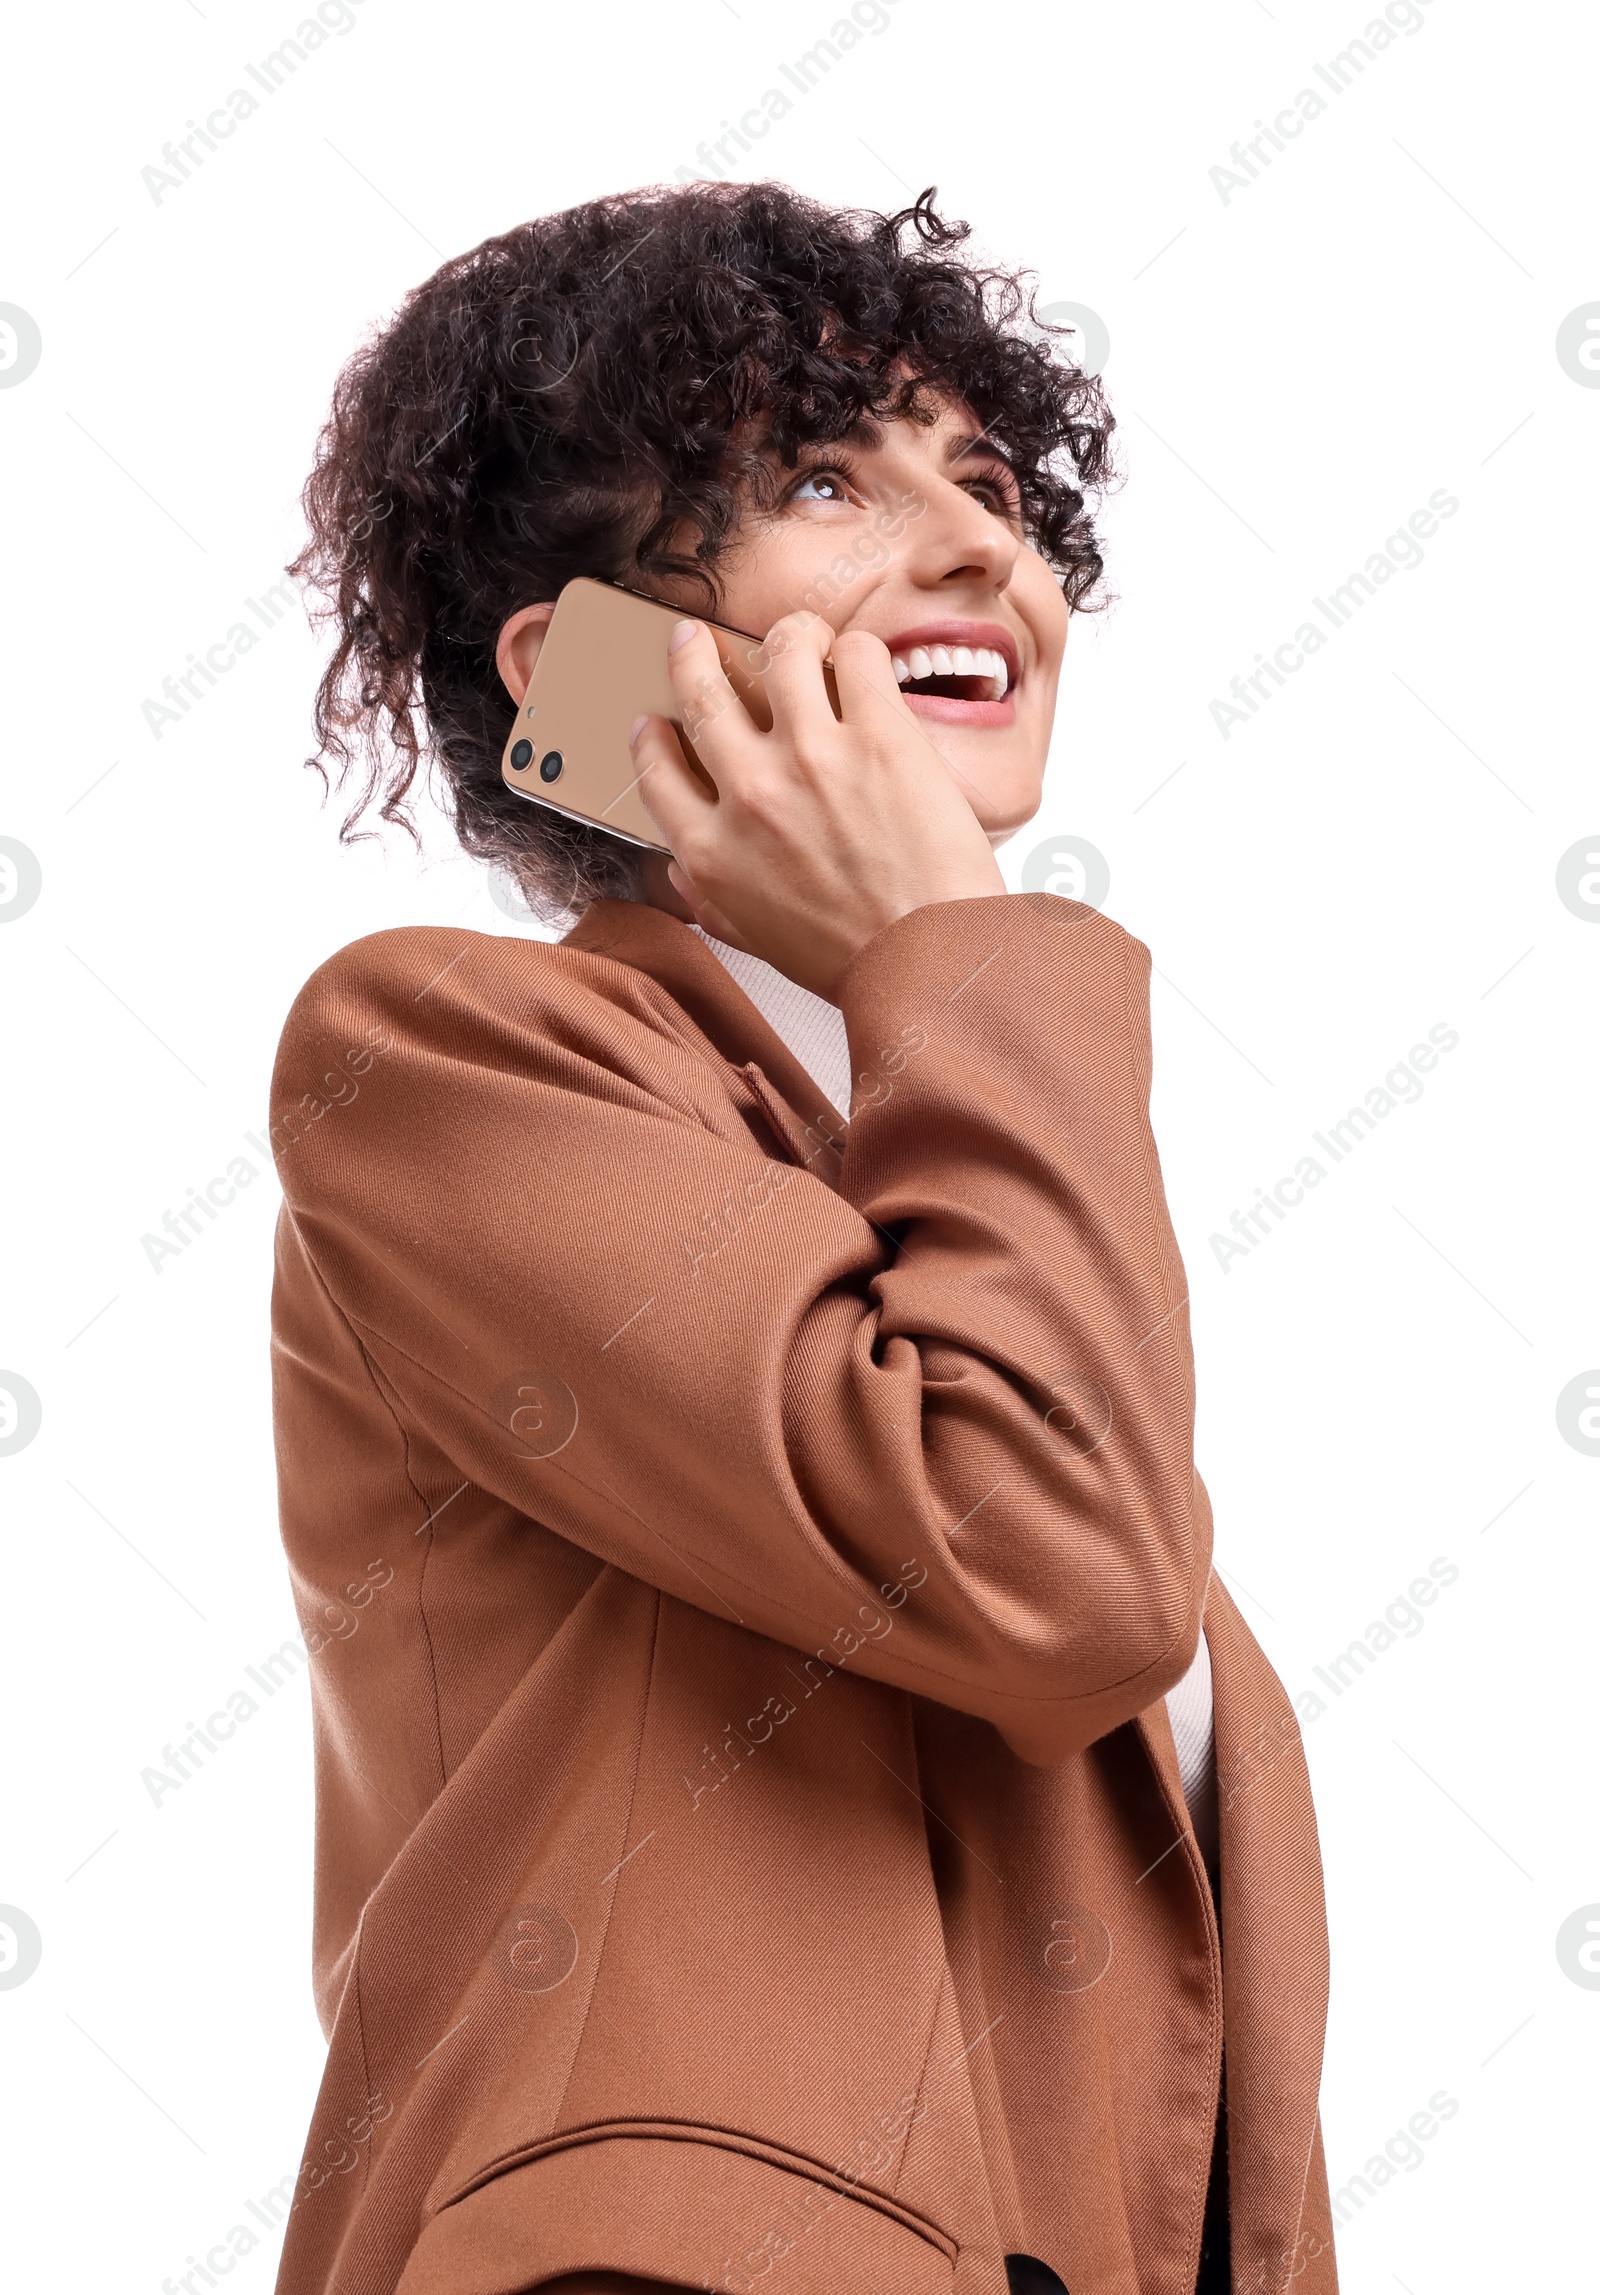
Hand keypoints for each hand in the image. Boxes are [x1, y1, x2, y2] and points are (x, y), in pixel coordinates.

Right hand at [630, 611, 1004, 1000]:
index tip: (656, 720)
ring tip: (800, 637)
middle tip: (694, 639)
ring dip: (788, 635)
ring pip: (779, 652)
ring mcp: (812, 757)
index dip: (651, 736)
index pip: (655, 771)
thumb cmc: (852, 960)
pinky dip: (857, 650)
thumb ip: (710, 899)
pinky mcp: (878, 735)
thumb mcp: (754, 938)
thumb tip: (680, 870)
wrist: (929, 964)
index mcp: (712, 851)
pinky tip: (862, 664)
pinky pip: (856, 655)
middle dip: (690, 655)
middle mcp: (750, 795)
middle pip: (701, 694)